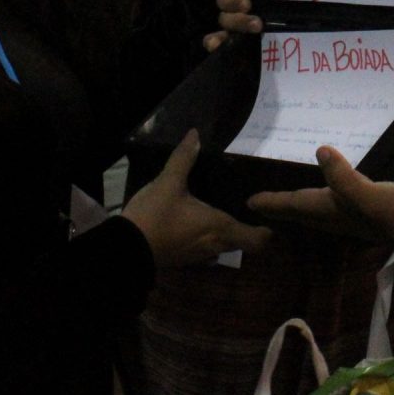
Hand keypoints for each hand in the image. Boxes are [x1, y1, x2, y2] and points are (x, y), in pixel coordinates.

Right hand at [122, 130, 270, 266]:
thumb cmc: (156, 216)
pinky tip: (197, 222)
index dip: (266, 231)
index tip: (266, 215)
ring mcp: (199, 257)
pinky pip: (206, 250)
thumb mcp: (169, 183)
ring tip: (223, 210)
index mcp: (220, 228)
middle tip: (245, 205)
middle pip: (242, 243)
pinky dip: (208, 238)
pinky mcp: (184, 260)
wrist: (126, 249)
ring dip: (226, 233)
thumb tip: (195, 134)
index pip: (258, 240)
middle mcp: (216, 246)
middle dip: (246, 228)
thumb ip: (184, 159)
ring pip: (223, 247)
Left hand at [248, 146, 393, 243]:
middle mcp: (334, 216)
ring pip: (315, 210)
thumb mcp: (368, 194)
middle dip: (280, 206)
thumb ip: (343, 177)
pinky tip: (329, 188)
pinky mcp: (366, 210)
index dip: (271, 202)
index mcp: (329, 211)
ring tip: (286, 196)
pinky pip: (334, 202)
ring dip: (298, 204)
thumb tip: (320, 151)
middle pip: (300, 211)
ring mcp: (351, 215)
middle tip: (260, 202)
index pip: (293, 205)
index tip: (248, 202)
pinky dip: (323, 195)